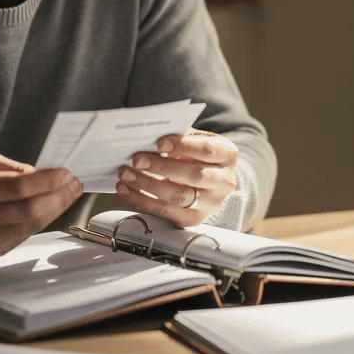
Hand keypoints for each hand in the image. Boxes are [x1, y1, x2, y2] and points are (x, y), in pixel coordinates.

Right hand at [0, 153, 82, 256]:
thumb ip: (14, 168)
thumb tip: (47, 176)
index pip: (17, 187)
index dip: (47, 181)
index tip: (66, 172)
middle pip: (29, 211)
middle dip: (59, 196)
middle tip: (74, 183)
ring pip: (31, 225)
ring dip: (56, 208)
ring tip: (69, 193)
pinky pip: (24, 234)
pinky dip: (41, 220)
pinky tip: (50, 207)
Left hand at [115, 130, 237, 226]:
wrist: (210, 177)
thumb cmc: (197, 153)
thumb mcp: (194, 138)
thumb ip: (177, 136)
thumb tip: (148, 135)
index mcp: (227, 155)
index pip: (207, 150)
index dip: (183, 146)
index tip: (159, 142)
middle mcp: (224, 181)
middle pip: (194, 176)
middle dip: (161, 167)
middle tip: (136, 160)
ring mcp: (211, 203)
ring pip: (179, 197)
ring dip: (147, 185)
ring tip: (126, 174)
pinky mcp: (195, 218)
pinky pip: (167, 212)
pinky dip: (143, 201)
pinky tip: (127, 190)